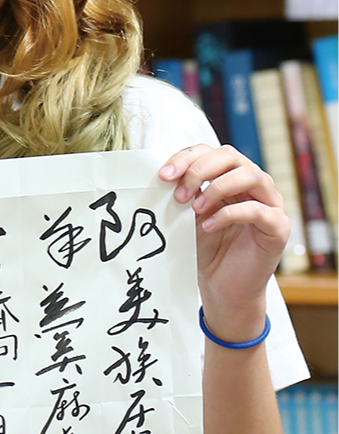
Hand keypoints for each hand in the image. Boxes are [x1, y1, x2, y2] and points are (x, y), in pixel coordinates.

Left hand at [160, 144, 287, 339]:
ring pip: (251, 175)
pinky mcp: (278, 227)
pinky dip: (230, 214)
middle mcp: (253, 186)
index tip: (163, 175)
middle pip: (231, 155)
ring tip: (195, 208)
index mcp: (229, 177)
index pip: (210, 152)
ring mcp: (270, 204)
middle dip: (199, 169)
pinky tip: (209, 226)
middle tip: (178, 194)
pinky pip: (259, 210)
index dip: (186, 158)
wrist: (222, 288)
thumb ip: (182, 193)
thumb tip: (161, 174)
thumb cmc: (206, 249)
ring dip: (217, 188)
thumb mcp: (187, 216)